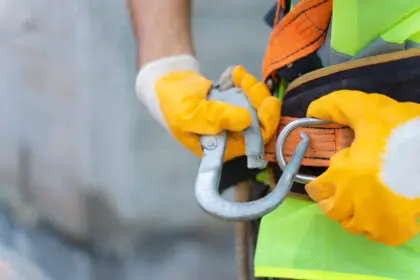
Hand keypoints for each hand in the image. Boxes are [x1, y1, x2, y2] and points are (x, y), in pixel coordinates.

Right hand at [154, 65, 280, 160]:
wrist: (167, 84)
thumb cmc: (173, 105)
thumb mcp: (190, 114)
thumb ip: (216, 118)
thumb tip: (247, 120)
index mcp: (222, 147)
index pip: (254, 142)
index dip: (265, 124)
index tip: (267, 101)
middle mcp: (233, 135)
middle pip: (261, 121)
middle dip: (259, 98)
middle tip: (246, 81)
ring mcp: (236, 117)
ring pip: (258, 104)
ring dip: (251, 86)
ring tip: (236, 75)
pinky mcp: (236, 101)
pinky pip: (249, 91)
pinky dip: (241, 80)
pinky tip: (230, 76)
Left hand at [305, 90, 419, 245]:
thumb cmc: (404, 128)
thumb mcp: (369, 108)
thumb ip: (337, 106)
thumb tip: (312, 110)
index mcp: (346, 174)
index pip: (317, 190)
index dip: (319, 183)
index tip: (329, 177)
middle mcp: (357, 202)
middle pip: (332, 211)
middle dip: (332, 199)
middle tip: (343, 188)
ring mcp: (378, 220)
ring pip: (353, 226)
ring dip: (352, 214)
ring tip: (361, 200)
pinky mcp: (399, 229)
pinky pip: (380, 236)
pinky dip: (377, 228)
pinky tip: (380, 213)